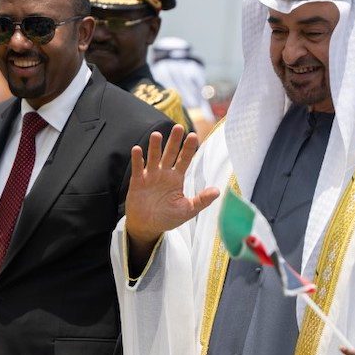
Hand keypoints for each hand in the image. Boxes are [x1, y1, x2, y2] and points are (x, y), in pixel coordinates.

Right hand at [124, 126, 219, 259]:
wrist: (148, 227)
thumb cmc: (168, 217)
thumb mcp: (188, 210)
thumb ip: (201, 200)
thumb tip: (217, 191)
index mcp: (177, 178)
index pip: (184, 160)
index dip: (188, 148)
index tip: (193, 135)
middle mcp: (164, 174)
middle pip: (170, 154)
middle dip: (174, 141)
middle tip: (178, 127)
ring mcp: (150, 176)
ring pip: (153, 158)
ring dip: (155, 147)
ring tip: (157, 135)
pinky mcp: (138, 183)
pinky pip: (138, 169)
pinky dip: (137, 160)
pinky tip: (137, 149)